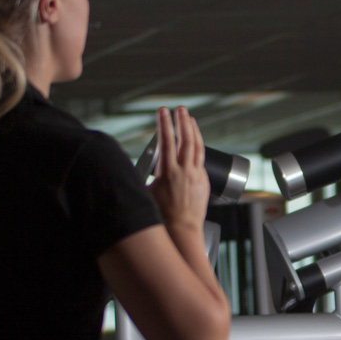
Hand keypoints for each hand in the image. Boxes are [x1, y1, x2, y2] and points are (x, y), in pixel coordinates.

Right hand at [148, 105, 207, 237]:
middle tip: (180, 109)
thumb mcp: (147, 192)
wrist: (182, 230)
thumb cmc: (162, 216)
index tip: (163, 111)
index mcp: (168, 172)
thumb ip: (145, 175)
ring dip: (194, 131)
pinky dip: (198, 148)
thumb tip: (136, 165)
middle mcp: (185, 171)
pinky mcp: (204, 182)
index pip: (167, 141)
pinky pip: (202, 160)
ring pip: (198, 148)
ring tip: (190, 119)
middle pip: (186, 140)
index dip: (165, 124)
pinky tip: (195, 144)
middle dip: (183, 121)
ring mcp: (197, 176)